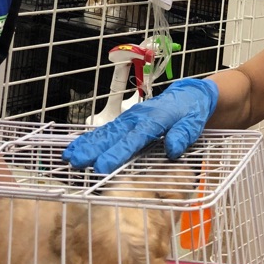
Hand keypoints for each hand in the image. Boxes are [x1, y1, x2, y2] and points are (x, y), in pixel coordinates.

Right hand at [62, 77, 219, 171]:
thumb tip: (172, 148)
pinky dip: (92, 139)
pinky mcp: (127, 121)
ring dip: (87, 144)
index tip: (102, 167)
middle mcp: (137, 118)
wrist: (190, 96)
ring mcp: (130, 118)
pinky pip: (108, 130)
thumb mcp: (194, 124)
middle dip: (93, 149)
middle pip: (112, 135)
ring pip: (106, 132)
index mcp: (154, 120)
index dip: (117, 153)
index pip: (133, 139)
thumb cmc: (191, 112)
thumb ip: (183, 135)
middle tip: (75, 161)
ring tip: (69, 156)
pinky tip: (79, 148)